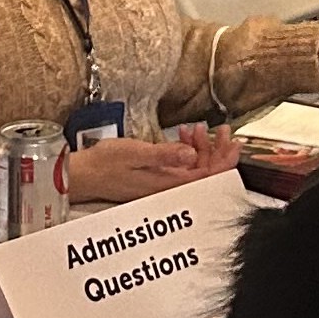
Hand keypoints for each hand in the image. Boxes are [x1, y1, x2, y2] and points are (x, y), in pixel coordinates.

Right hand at [62, 123, 240, 204]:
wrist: (83, 175)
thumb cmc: (105, 164)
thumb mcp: (135, 153)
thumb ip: (164, 155)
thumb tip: (191, 154)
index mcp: (169, 185)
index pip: (209, 177)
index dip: (226, 161)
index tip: (234, 142)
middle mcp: (171, 189)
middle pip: (207, 173)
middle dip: (217, 150)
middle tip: (219, 129)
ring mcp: (165, 185)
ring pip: (195, 169)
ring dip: (201, 148)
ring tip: (195, 128)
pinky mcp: (158, 180)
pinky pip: (182, 168)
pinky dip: (186, 151)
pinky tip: (180, 136)